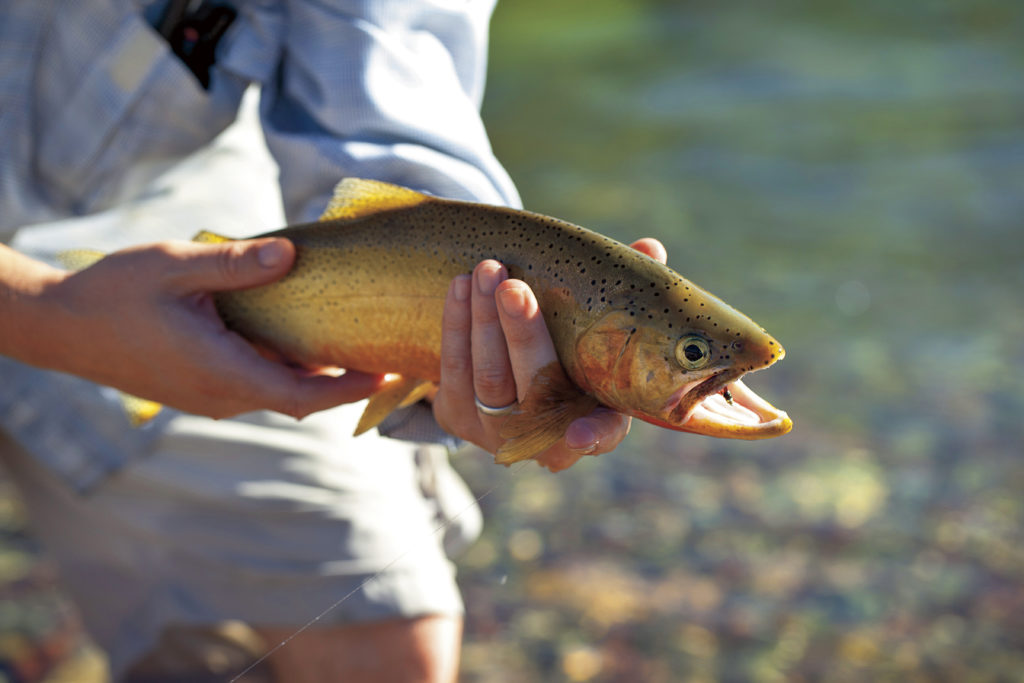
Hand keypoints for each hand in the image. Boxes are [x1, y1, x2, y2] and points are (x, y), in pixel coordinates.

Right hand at [24, 239, 385, 418]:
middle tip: (383, 350)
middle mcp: (220, 395)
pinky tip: (297, 338)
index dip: (349, 389)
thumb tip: (292, 255)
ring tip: (351, 341)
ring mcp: (208, 398)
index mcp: (222, 372)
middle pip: (298, 398)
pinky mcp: (198, 390)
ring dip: (313, 376)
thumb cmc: (115, 293)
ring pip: (276, 393)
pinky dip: (284, 369)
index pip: (303, 397)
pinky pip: (253, 385)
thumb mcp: (177, 266)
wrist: (59, 325)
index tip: (388, 372)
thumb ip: (236, 265)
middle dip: (342, 380)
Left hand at [433, 237, 667, 470]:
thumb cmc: (571, 350)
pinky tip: (461, 287)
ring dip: (484, 320)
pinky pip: (453, 371)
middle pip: (533, 390)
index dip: (592, 434)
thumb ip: (625, 295)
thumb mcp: (601, 332)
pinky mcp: (457, 419)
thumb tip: (650, 248)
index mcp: (595, 421)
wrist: (508, 377)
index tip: (580, 433)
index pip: (601, 434)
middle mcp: (546, 437)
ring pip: (488, 378)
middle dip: (522, 335)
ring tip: (487, 270)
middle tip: (513, 287)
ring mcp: (498, 432)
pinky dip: (457, 325)